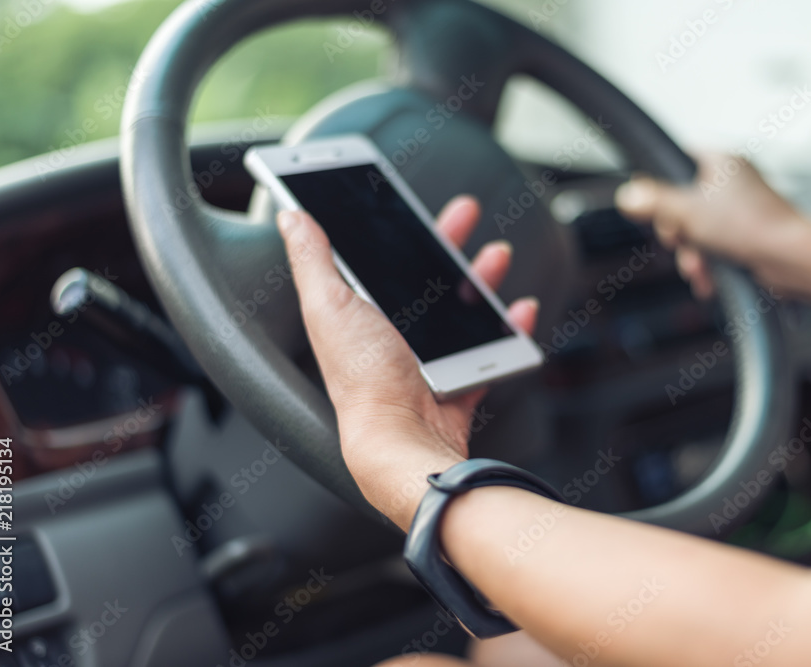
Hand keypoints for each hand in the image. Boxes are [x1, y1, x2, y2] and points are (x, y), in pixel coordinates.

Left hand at [276, 196, 538, 530]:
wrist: (404, 440)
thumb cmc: (365, 378)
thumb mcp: (330, 306)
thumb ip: (312, 259)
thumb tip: (291, 216)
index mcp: (357, 314)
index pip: (377, 259)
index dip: (393, 226)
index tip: (406, 200)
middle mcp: (389, 336)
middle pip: (423, 277)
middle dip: (446, 240)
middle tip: (465, 212)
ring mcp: (425, 360)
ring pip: (460, 308)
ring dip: (481, 277)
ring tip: (497, 256)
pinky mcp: (456, 383)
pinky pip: (489, 350)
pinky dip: (508, 328)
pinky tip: (519, 310)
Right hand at [615, 154, 810, 297]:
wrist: (792, 260)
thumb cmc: (753, 228)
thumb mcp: (688, 211)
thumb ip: (654, 202)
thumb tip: (627, 195)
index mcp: (722, 162)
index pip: (678, 161)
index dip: (660, 187)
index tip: (655, 208)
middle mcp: (733, 182)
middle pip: (683, 203)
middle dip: (678, 234)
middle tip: (680, 242)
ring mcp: (742, 210)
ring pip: (698, 230)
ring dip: (692, 255)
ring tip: (699, 269)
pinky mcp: (748, 236)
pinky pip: (716, 247)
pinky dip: (710, 264)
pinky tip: (709, 279)